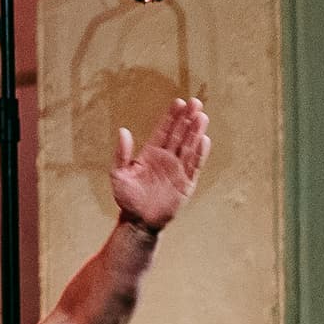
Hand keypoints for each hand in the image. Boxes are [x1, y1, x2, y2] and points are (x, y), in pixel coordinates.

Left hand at [112, 97, 209, 232]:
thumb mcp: (119, 175)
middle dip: (187, 118)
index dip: (171, 117)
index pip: (164, 131)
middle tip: (195, 102)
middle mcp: (167, 158)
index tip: (178, 102)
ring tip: (202, 116)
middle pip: (180, 134)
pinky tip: (204, 139)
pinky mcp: (186, 182)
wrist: (138, 221)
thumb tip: (123, 131)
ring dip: (196, 132)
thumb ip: (121, 154)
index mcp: (151, 154)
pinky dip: (199, 153)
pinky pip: (194, 165)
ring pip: (189, 146)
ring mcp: (178, 169)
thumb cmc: (127, 198)